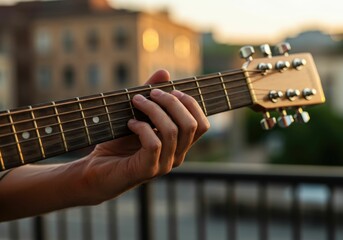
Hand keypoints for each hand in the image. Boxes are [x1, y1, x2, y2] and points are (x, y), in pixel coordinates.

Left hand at [78, 70, 209, 203]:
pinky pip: (154, 143)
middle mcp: (177, 156)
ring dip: (154, 110)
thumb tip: (164, 72)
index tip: (172, 91)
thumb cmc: (118, 143)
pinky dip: (142, 127)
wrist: (97, 170)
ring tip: (136, 101)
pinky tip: (130, 123)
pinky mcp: (147, 170)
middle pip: (190, 125)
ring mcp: (163, 165)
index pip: (202, 125)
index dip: (191, 104)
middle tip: (151, 93)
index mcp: (179, 144)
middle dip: (172, 103)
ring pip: (172, 131)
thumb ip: (151, 96)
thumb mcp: (137, 115)